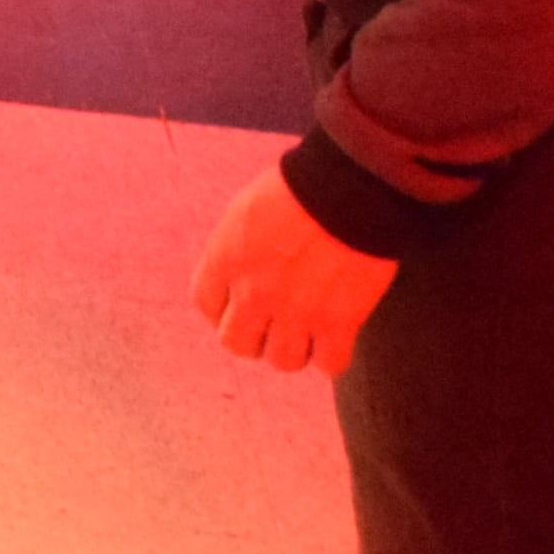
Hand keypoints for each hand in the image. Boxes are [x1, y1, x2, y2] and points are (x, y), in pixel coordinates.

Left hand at [190, 167, 392, 376]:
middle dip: (253, 337)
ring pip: (282, 361)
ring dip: (293, 350)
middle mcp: (254, 293)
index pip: (207, 306)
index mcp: (226, 259)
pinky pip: (329, 365)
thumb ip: (235, 248)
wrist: (347, 191)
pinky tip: (335, 341)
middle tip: (272, 326)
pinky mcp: (338, 323)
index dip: (222, 312)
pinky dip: (331, 359)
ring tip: (305, 335)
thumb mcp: (244, 211)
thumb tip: (237, 271)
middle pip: (237, 343)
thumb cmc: (296, 188)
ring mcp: (296, 312)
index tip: (237, 308)